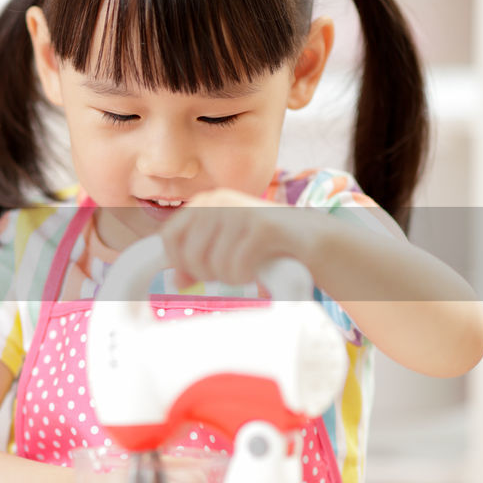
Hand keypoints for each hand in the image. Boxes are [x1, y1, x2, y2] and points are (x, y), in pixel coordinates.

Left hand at [160, 189, 322, 287]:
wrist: (313, 238)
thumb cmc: (265, 245)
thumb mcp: (226, 246)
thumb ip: (199, 259)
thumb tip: (176, 282)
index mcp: (205, 202)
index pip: (169, 236)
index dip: (178, 262)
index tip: (193, 276)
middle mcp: (220, 200)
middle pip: (188, 253)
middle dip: (204, 274)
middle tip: (225, 274)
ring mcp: (242, 210)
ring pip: (213, 264)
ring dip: (228, 278)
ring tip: (245, 270)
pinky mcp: (264, 226)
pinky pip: (236, 266)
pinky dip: (244, 276)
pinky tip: (255, 271)